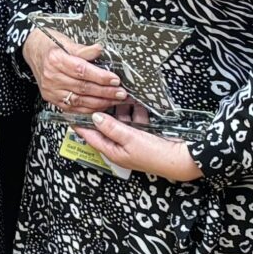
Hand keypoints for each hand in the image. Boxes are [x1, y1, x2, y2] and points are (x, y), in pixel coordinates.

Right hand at [23, 27, 125, 115]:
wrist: (32, 50)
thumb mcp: (66, 41)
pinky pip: (72, 108)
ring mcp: (51, 90)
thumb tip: (99, 50)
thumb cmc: (49, 44)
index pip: (81, 70)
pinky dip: (87, 109)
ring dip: (99, 102)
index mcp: (56, 59)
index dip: (100, 77)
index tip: (115, 79)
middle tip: (121, 93)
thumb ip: (84, 50)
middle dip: (105, 92)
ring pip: (79, 100)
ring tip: (114, 100)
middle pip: (82, 87)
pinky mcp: (52, 99)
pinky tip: (100, 107)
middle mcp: (52, 77)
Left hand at [73, 108, 200, 181]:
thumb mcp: (129, 139)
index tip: (72, 113)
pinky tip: (137, 102)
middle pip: (106, 127)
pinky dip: (136, 111)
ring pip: (121, 121)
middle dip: (104, 112)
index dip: (81, 125)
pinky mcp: (144, 135)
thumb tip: (95, 117)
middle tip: (99, 96)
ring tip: (120, 95)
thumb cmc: (155, 154)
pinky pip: (135, 120)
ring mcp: (133, 141)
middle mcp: (120, 147)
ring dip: (122, 109)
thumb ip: (111, 127)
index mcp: (113, 151)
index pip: (91, 137)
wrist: (180, 158)